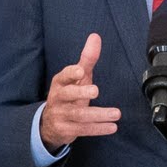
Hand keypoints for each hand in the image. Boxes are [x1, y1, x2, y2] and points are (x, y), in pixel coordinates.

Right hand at [39, 33, 119, 151]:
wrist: (50, 123)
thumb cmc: (68, 94)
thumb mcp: (77, 76)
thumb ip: (87, 58)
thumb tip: (95, 36)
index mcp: (60, 83)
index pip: (64, 76)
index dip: (71, 74)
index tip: (81, 71)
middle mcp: (58, 98)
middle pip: (67, 95)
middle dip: (81, 93)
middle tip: (96, 90)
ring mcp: (61, 115)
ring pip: (78, 115)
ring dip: (98, 114)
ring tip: (116, 113)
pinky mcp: (66, 129)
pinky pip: (83, 129)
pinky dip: (98, 128)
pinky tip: (112, 127)